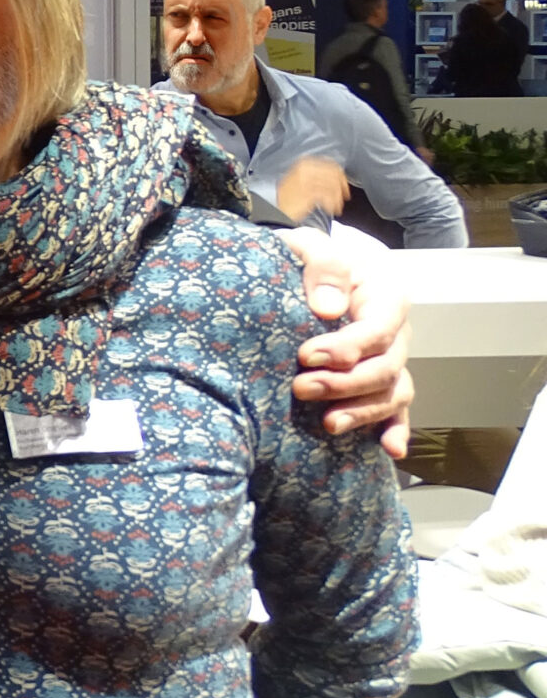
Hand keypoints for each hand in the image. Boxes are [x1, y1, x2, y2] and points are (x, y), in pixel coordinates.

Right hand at [274, 157, 351, 226]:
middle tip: (344, 195)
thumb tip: (335, 175)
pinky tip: (331, 209)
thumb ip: (316, 174)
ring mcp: (305, 180)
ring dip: (336, 198)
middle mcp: (305, 169)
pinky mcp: (307, 192)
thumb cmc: (288, 198)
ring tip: (336, 205)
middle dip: (341, 187)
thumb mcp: (300, 179)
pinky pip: (326, 196)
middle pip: (332, 175)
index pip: (330, 164)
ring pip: (330, 186)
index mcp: (304, 163)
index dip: (340, 175)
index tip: (344, 184)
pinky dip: (331, 203)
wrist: (277, 210)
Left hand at [282, 227, 413, 459]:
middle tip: (301, 388)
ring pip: (392, 393)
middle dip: (346, 383)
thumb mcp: (310, 247)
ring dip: (363, 412)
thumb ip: (322, 267)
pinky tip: (391, 450)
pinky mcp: (377, 382)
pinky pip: (396, 409)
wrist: (301, 273)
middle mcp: (394, 333)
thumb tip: (327, 309)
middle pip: (386, 367)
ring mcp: (389, 360)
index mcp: (385, 296)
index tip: (306, 356)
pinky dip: (395, 429)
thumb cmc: (306, 259)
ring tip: (328, 424)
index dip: (347, 347)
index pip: (378, 328)